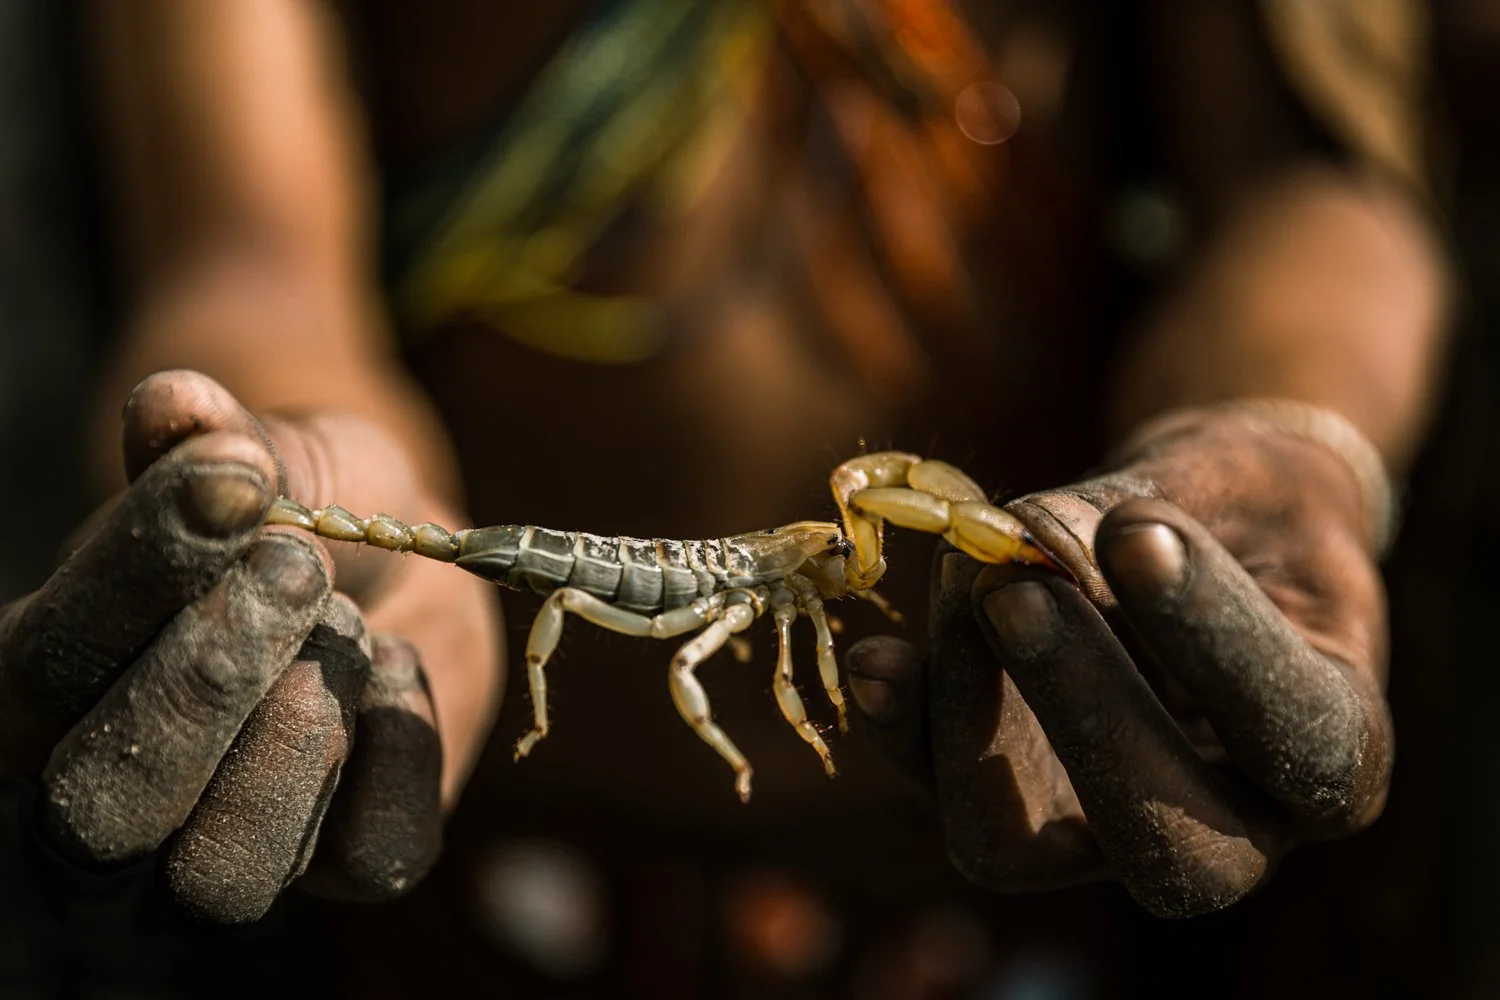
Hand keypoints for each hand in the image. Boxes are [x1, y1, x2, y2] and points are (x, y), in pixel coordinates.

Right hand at [0, 371, 502, 921]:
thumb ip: (218, 441)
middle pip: (108, 807)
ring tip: (351, 624)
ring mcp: (239, 835)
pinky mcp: (349, 854)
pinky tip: (402, 663)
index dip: (142, 570)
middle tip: (301, 567)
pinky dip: (399, 758)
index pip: (49, 663)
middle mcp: (123, 779)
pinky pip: (370, 858)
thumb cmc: (305, 501)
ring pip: (227, 868)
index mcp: (54, 674)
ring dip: (305, 729)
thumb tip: (175, 403)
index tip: (236, 478)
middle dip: (211, 678)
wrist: (401, 550)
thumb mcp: (269, 454)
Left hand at [846, 406, 1392, 916]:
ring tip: (960, 572)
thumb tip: (1018, 541)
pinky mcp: (1013, 802)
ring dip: (965, 714)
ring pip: (1016, 846)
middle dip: (1078, 712)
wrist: (1193, 535)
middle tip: (1015, 585)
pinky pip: (940, 798)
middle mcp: (1236, 826)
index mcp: (1337, 750)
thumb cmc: (1233, 506)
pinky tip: (878, 659)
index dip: (1213, 640)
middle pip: (1166, 846)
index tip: (1138, 532)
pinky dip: (902, 730)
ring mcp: (1108, 830)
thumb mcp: (1217, 484)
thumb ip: (1128, 511)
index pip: (1294, 734)